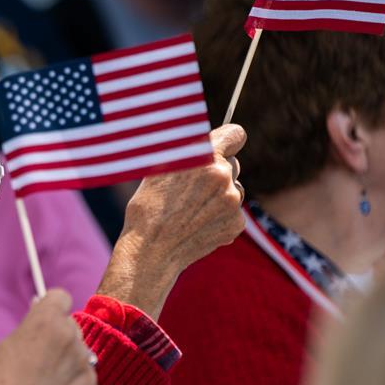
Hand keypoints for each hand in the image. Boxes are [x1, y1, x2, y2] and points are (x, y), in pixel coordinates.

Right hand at [0, 290, 97, 384]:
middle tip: (42, 355)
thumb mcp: (8, 344)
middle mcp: (71, 335)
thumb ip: (30, 329)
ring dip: (68, 358)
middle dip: (60, 334)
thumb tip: (40, 324)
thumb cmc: (2, 383)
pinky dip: (74, 380)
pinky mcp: (92, 384)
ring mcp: (84, 360)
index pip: (60, 296)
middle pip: (70, 324)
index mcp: (47, 320)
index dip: (51, 307)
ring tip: (47, 380)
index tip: (44, 318)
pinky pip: (85, 373)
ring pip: (79, 350)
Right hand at [98, 124, 246, 318]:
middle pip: (233, 164)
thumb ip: (186, 152)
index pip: (236, 134)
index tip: (224, 146)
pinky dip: (219, 217)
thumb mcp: (160, 169)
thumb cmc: (148, 207)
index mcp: (206, 158)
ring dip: (219, 195)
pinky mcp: (237, 224)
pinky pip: (232, 212)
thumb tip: (199, 139)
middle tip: (192, 188)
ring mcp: (233, 202)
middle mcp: (225, 177)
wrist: (151, 251)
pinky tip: (197, 224)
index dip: (228, 140)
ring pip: (234, 190)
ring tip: (190, 209)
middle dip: (218, 172)